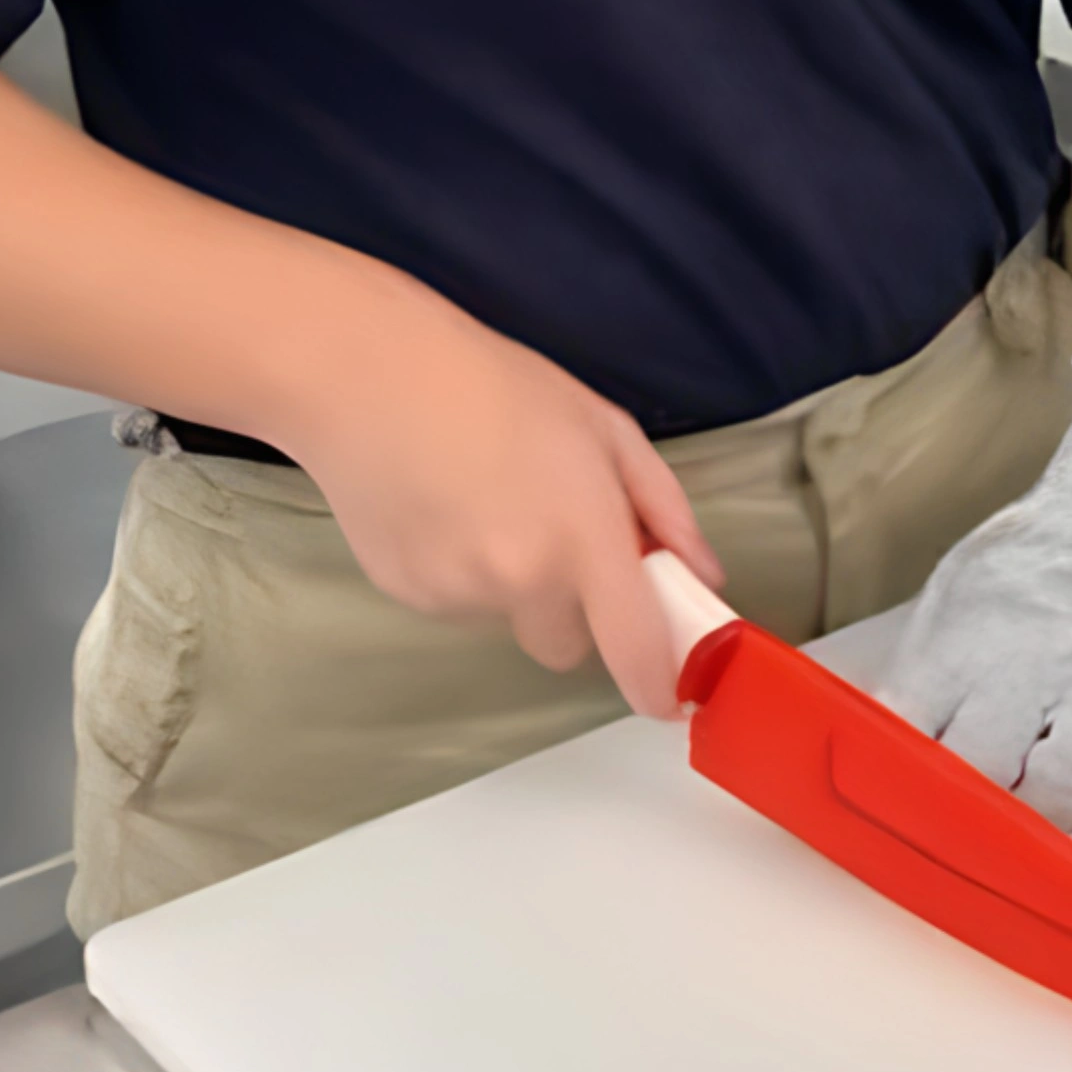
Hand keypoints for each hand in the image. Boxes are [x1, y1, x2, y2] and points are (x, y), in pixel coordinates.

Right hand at [262, 280, 717, 719]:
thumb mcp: (604, 427)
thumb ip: (664, 507)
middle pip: (568, 645)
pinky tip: (441, 508)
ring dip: (513, 585)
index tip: (667, 695)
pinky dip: (461, 574)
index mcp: (583, 539)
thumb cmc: (498, 386)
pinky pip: (457, 606)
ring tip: (484, 501)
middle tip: (556, 537)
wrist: (369, 376)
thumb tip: (701, 575)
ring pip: (510, 620)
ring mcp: (458, 596)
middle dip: (575, 610)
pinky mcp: (407, 596)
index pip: (634, 649)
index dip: (657, 685)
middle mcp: (522, 582)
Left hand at [884, 325, 1071, 845]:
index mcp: (969, 632)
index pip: (909, 730)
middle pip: (980, 770)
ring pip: (1060, 792)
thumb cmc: (1046, 561)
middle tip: (960, 843)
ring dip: (1039, 831)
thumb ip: (925, 671)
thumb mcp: (964, 591)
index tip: (882, 823)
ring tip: (1029, 838)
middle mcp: (1035, 661)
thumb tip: (873, 751)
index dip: (890, 787)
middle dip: (964, 817)